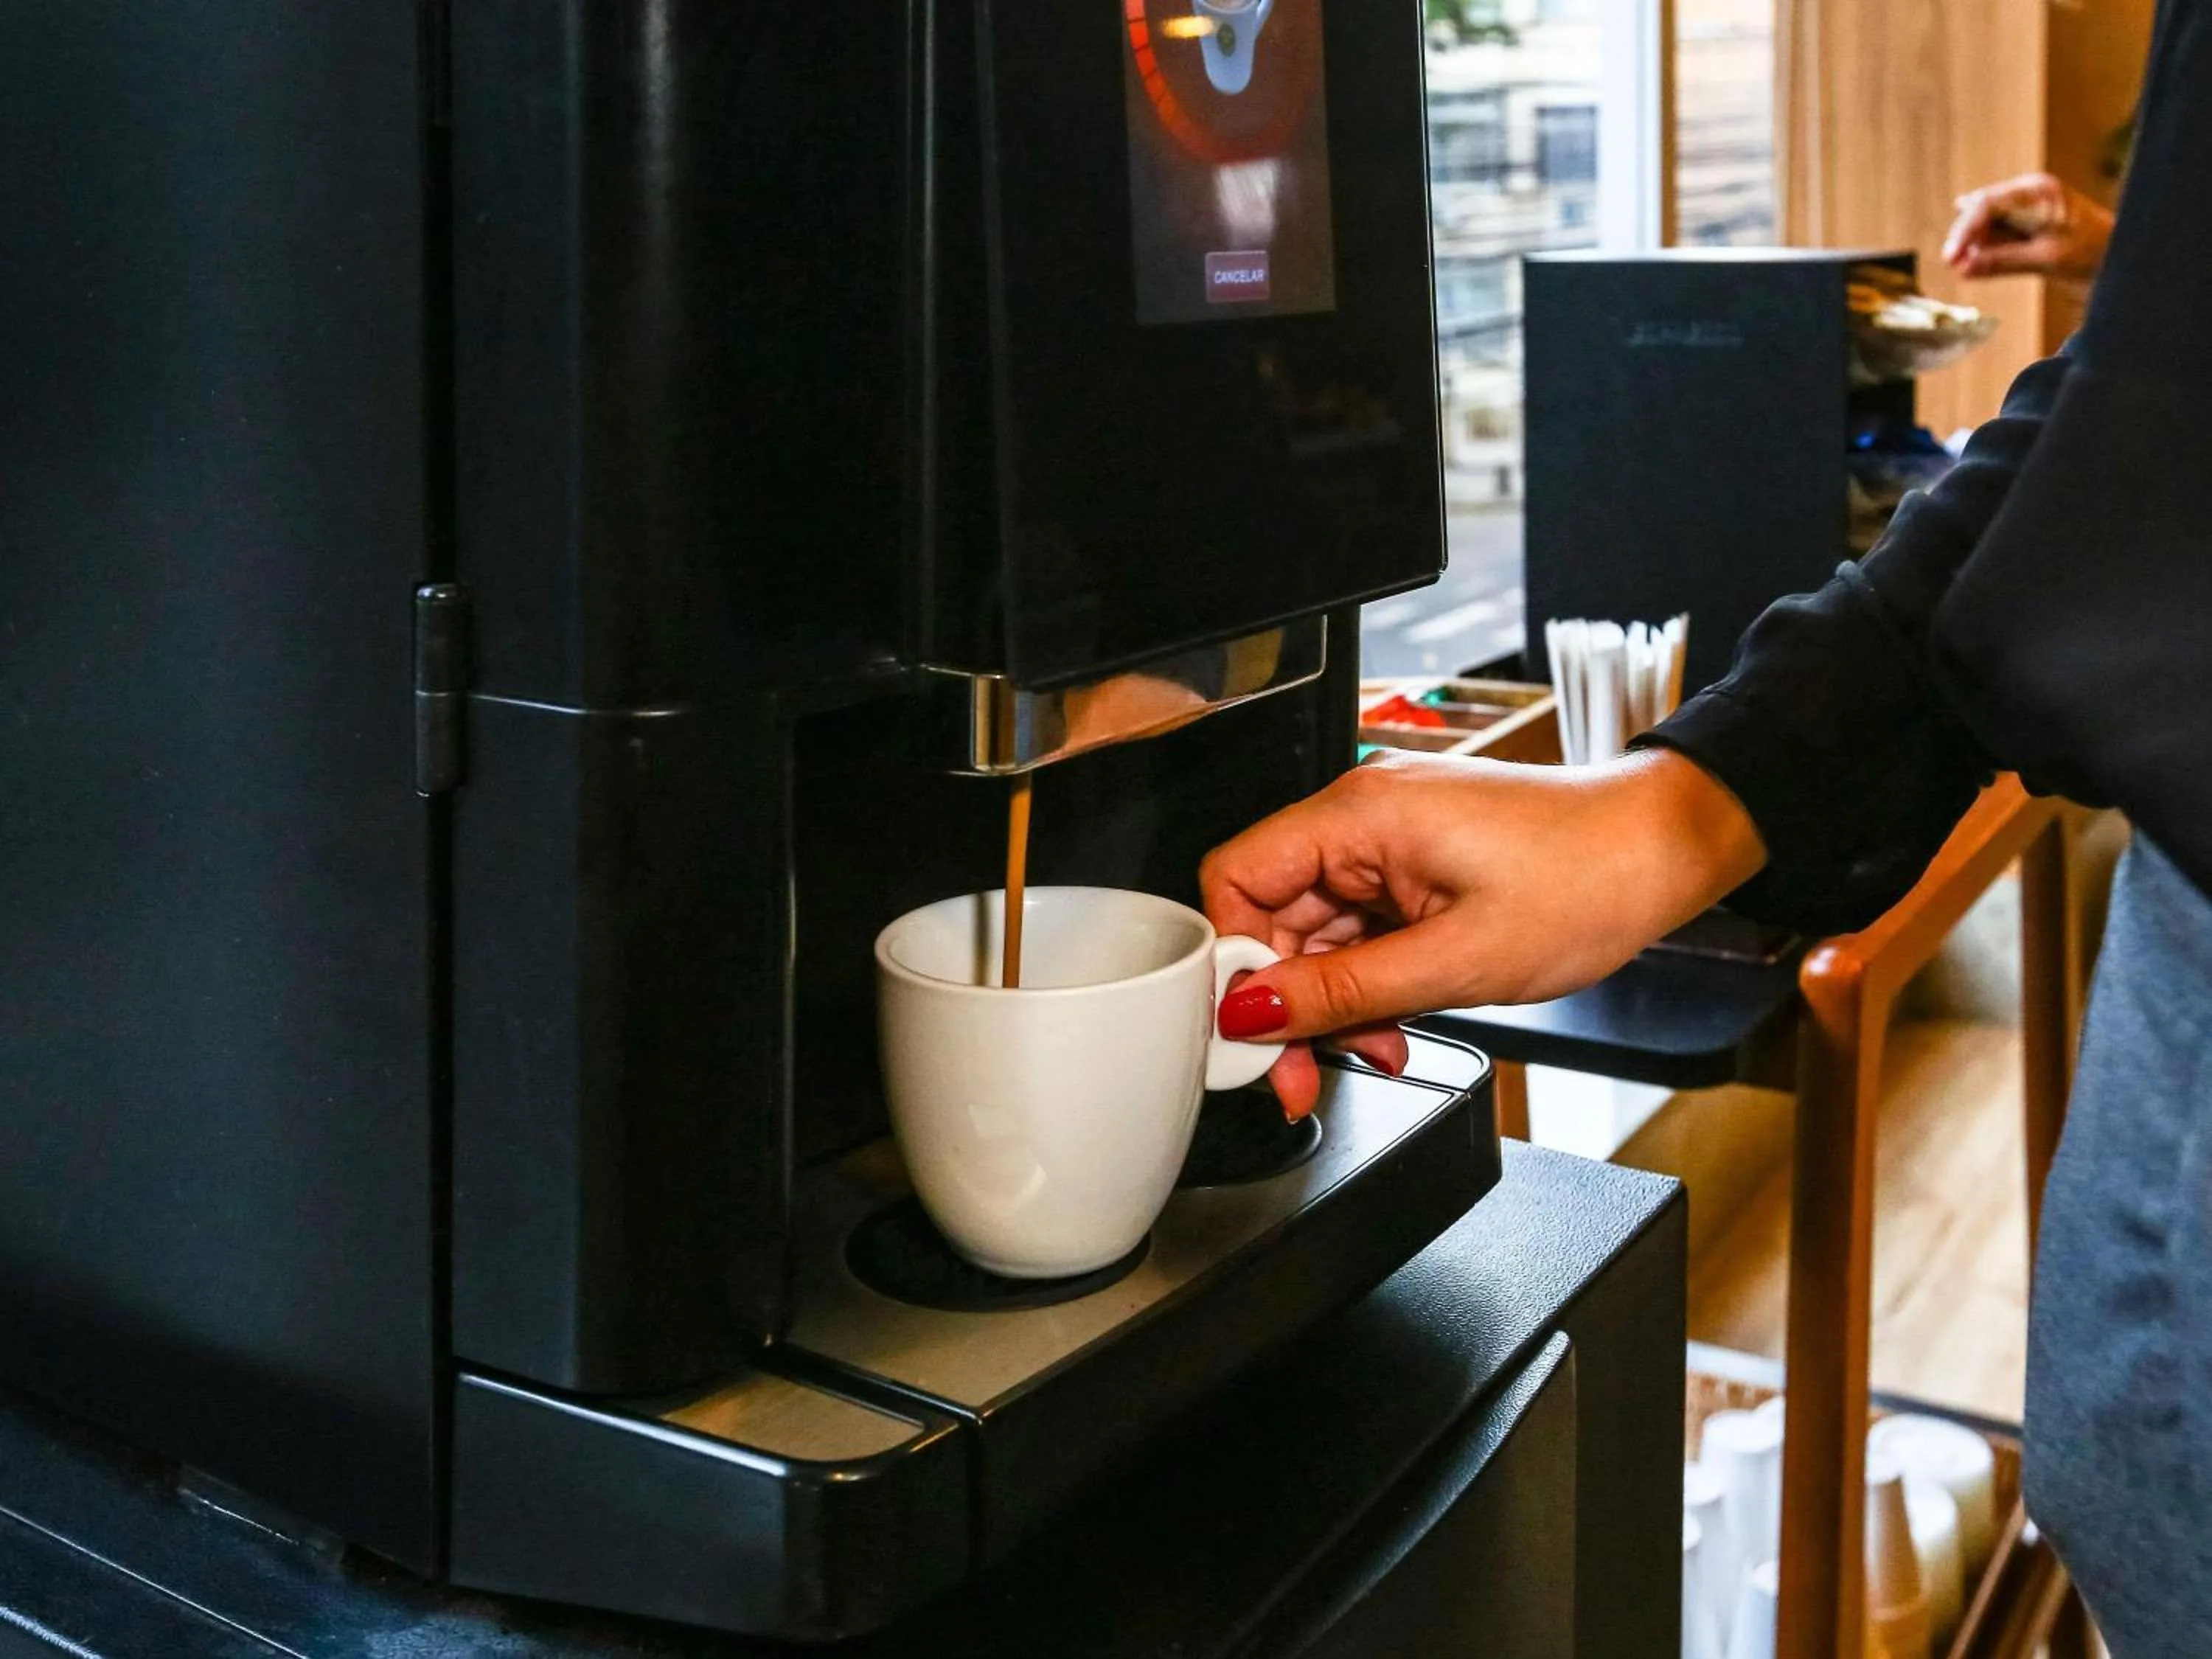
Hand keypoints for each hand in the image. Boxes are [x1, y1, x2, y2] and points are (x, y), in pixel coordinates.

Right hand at [1200, 748, 1765, 1116]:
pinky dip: (1368, 983)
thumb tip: (1252, 1013)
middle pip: (1271, 915)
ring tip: (1379, 1046)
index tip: (1252, 1029)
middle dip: (1288, 1001)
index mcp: (1359, 815)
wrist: (1663, 852)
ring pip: (1315, 933)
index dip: (1232, 960)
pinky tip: (1396, 1020)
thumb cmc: (1587, 880)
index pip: (1236, 876)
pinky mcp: (1412, 865)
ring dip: (1333, 1002)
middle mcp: (1362, 816)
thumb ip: (1342, 991)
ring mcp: (1388, 840)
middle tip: (1304, 1073)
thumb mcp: (1455, 961)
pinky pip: (1358, 930)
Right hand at [1943, 174, 2113, 282]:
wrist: (2119, 259)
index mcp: (2037, 192)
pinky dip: (1987, 251)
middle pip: (1981, 211)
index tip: (1950, 258)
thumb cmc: (2092, 253)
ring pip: (1986, 224)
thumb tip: (1963, 267)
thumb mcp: (2045, 258)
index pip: (1986, 204)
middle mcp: (2029, 195)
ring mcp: (2028, 209)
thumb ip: (2002, 261)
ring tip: (1967, 269)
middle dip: (1967, 239)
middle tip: (1956, 266)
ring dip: (1975, 247)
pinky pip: (1997, 235)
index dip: (1964, 231)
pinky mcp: (2027, 225)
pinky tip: (1979, 266)